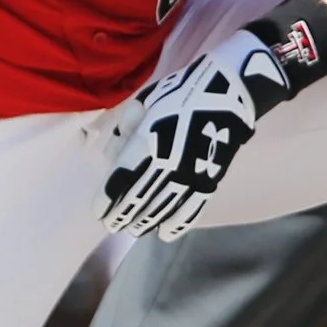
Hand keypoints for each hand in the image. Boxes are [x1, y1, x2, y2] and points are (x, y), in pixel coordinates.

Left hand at [101, 29, 291, 239]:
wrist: (228, 92)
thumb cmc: (181, 92)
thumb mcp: (146, 103)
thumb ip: (125, 133)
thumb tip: (111, 160)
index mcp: (149, 140)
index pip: (121, 178)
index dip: (107, 198)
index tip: (98, 212)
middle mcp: (168, 163)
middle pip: (139, 198)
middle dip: (122, 215)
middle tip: (111, 225)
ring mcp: (191, 174)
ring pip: (163, 208)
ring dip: (145, 222)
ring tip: (133, 230)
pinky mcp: (210, 180)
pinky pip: (192, 209)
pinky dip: (178, 224)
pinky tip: (165, 234)